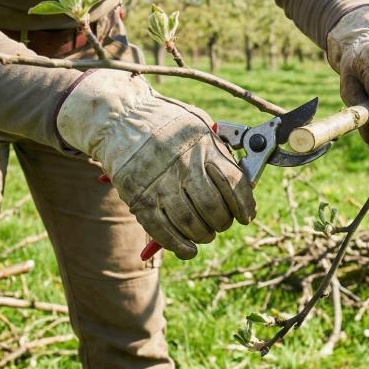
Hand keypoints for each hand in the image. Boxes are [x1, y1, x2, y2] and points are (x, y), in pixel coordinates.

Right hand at [56, 69, 255, 258]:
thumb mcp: (199, 127)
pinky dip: (179, 246)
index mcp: (203, 147)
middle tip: (223, 223)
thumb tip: (241, 186)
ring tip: (205, 233)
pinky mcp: (140, 200)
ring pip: (191, 223)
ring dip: (203, 235)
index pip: (234, 183)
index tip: (246, 215)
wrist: (121, 120)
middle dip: (223, 222)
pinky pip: (163, 232)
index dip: (244, 204)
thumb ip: (219, 153)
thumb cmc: (166, 123)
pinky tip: (188, 249)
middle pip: (213, 207)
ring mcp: (161, 186)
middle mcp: (183, 167)